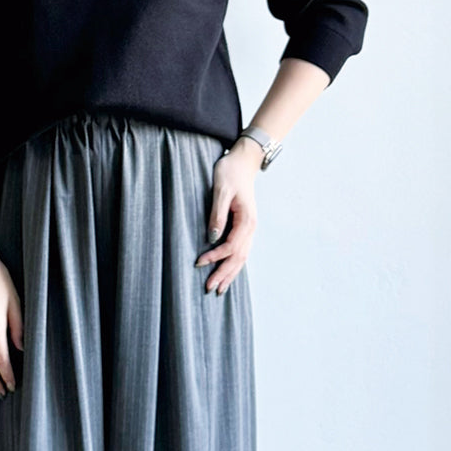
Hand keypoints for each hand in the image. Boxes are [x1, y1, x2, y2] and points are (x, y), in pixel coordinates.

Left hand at [195, 139, 259, 292]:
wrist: (243, 161)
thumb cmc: (230, 173)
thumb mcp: (221, 190)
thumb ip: (217, 214)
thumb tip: (212, 237)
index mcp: (247, 220)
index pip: (231, 246)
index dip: (215, 257)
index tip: (199, 262)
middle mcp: (251, 227)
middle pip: (238, 257)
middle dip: (224, 274)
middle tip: (210, 288)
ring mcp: (250, 228)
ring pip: (242, 257)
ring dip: (230, 273)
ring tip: (219, 289)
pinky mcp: (245, 227)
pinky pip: (241, 251)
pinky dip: (234, 264)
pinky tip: (228, 273)